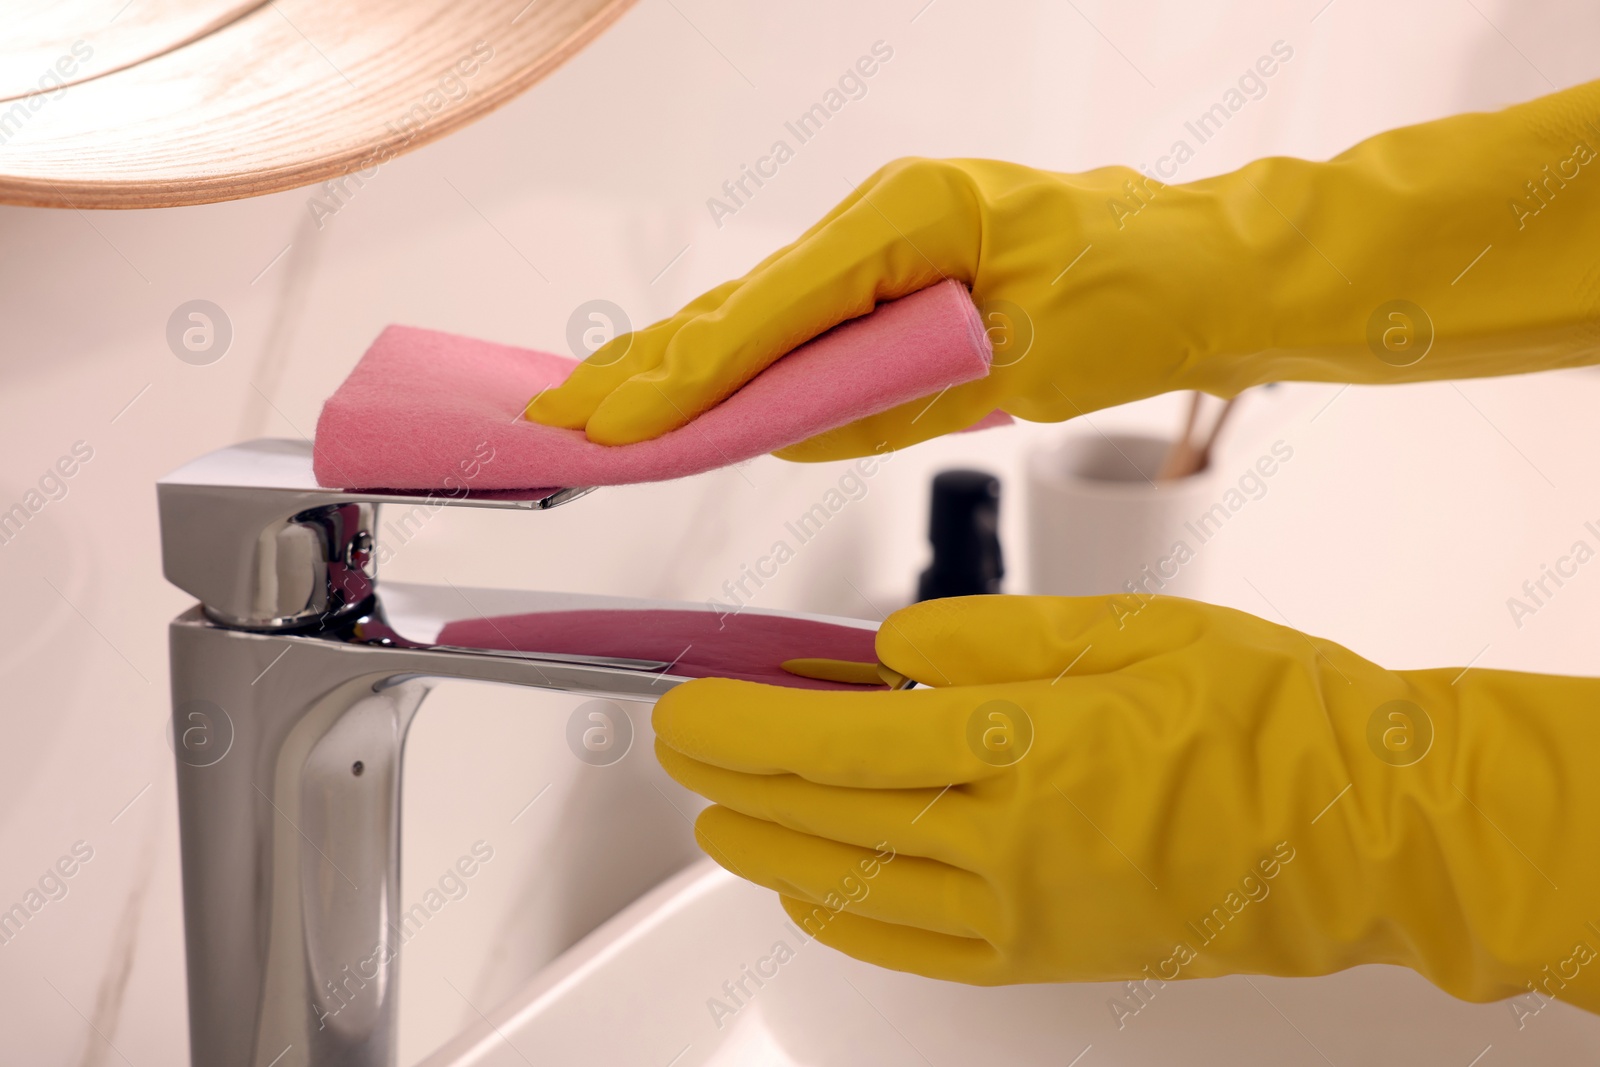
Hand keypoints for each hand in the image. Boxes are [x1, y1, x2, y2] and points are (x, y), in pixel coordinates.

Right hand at [532, 81, 1599, 459]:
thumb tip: (786, 432)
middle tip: (565, 413)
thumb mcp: (1019, 364)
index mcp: (914, 215)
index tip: (617, 419)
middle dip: (654, 363)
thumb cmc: (1143, 295)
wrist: (1210, 273)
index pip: (776, 306)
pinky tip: (693, 388)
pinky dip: (747, 361)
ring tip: (599, 403)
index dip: (689, 371)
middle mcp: (890, 213)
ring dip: (685, 364)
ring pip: (769, 311)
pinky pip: (807, 323)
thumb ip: (894, 396)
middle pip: (750, 301)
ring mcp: (893, 238)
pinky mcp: (902, 272)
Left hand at [654, 594, 1599, 1010]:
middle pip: (827, 816)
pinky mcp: (1046, 954)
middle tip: (684, 746)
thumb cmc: (1267, 716)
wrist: (1362, 830)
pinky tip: (808, 888)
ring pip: (857, 887)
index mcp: (1030, 749)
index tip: (689, 703)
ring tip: (723, 812)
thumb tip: (889, 649)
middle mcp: (1013, 845)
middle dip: (734, 779)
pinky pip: (915, 947)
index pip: (841, 740)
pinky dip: (845, 917)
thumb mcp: (1132, 629)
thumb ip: (994, 637)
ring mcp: (1026, 913)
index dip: (746, 723)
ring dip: (772, 847)